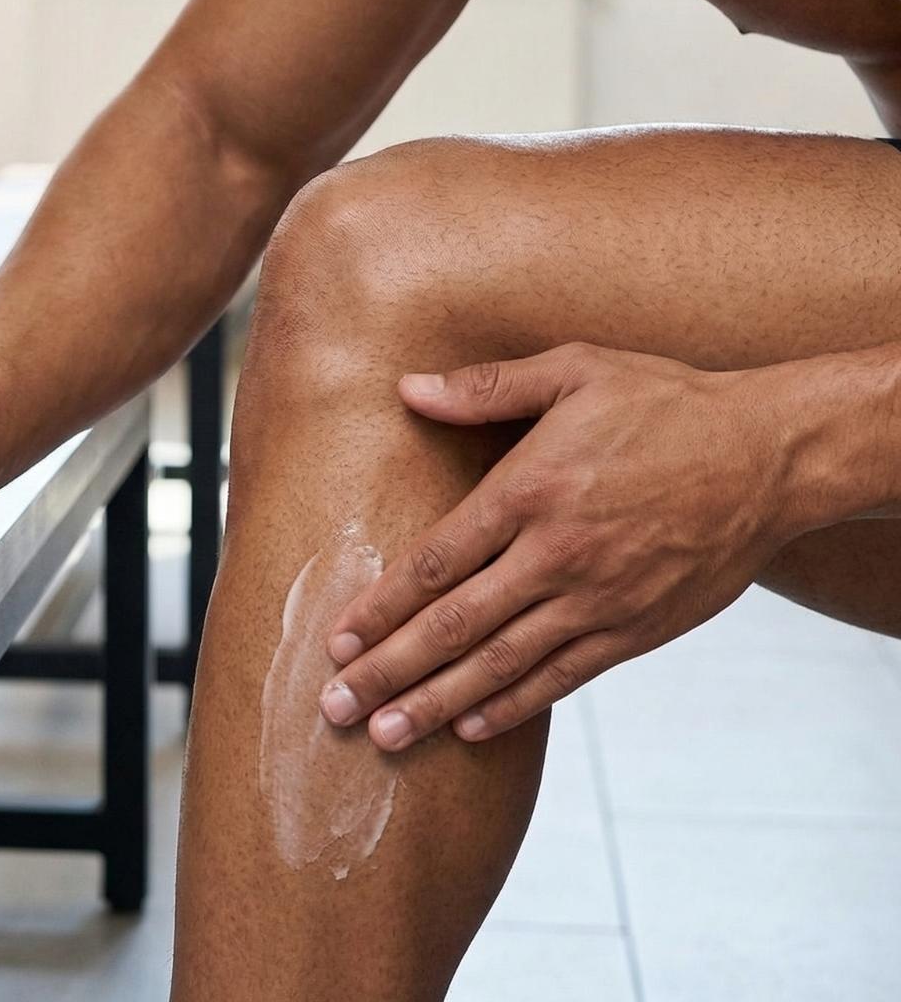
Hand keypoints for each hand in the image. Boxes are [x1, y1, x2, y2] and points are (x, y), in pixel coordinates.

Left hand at [316, 342, 801, 749]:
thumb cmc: (664, 403)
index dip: (381, 607)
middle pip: (455, 626)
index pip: (436, 563)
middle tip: (335, 706)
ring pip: (502, 664)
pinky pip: (564, 677)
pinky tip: (471, 727)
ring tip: (386, 735)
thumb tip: (407, 387)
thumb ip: (486, 387)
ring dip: (438, 703)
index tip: (337, 639)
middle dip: (390, 671)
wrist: (769, 455)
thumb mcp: (574, 369)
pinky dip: (514, 705)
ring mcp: (600, 599)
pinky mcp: (638, 628)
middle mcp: (557, 555)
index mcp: (531, 490)